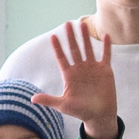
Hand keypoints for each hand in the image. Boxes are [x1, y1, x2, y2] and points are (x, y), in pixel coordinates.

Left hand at [43, 18, 120, 138]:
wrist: (99, 115)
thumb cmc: (80, 111)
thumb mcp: (63, 105)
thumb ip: (49, 100)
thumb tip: (32, 99)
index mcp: (69, 75)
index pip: (61, 58)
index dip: (57, 48)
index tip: (52, 37)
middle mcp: (80, 69)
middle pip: (74, 49)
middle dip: (71, 37)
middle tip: (67, 24)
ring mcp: (92, 68)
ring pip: (88, 49)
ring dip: (85, 37)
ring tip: (82, 25)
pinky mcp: (105, 70)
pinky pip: (105, 55)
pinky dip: (106, 46)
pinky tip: (105, 35)